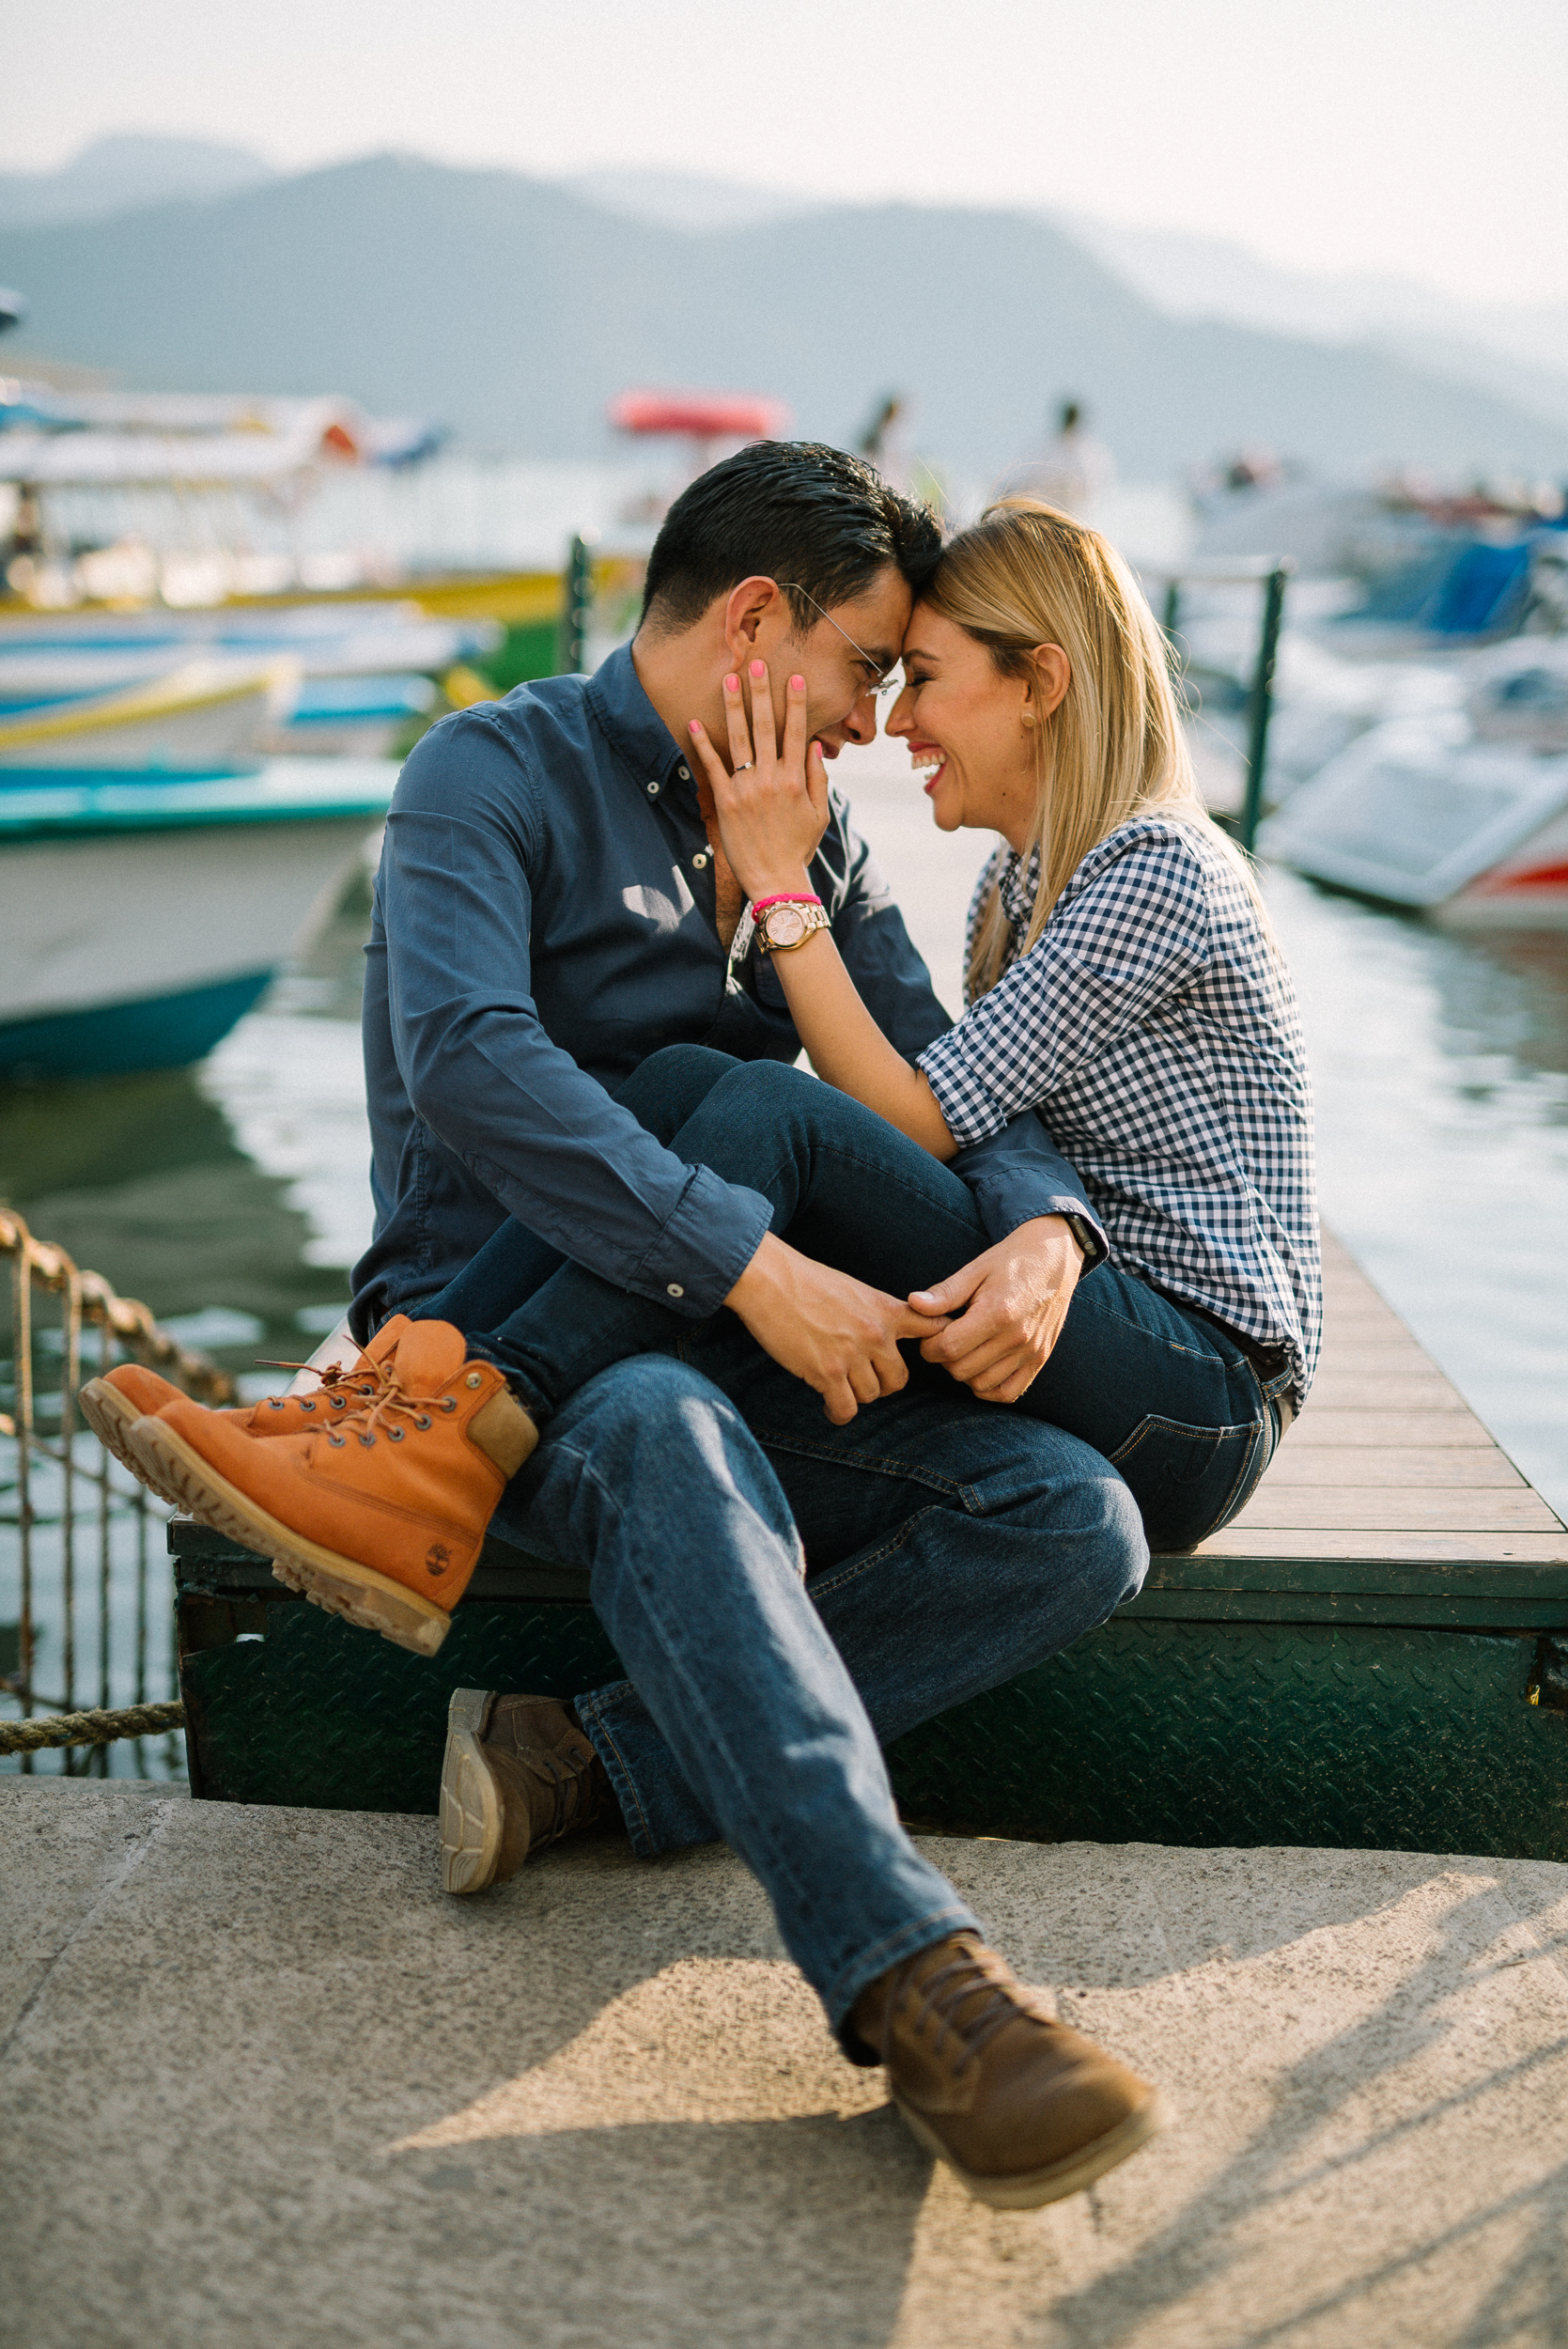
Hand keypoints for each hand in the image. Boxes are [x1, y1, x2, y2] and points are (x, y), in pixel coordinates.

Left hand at [689, 662, 829, 898]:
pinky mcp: (725, 801)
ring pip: (739, 738)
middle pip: (766, 726)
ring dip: (734, 706)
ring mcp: (746, 788)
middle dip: (761, 691)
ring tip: (728, 678)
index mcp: (795, 779)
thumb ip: (818, 778)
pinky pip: (713, 767)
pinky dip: (702, 744)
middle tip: (756, 662)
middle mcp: (771, 778)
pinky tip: (694, 721)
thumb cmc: (799, 848)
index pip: (796, 732)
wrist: (776, 879)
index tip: (794, 678)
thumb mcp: (819, 814)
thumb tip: (814, 745)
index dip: (796, 703)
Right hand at [727, 1232, 949, 1424]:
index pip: (934, 1329)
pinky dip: (838, 1413)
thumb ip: (878, 1313)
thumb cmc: (807, 1281)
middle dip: (881, 1384)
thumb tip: (891, 1336)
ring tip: (839, 1387)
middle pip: (899, 1381)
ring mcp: (852, 1355)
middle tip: (861, 1378)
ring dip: (855, 1396)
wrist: (770, 1279)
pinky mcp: (827, 1373)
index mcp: (887, 1310)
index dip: (938, 1345)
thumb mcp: (856, 1290)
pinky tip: (830, 1406)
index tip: (932, 1355)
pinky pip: (846, 1410)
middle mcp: (876, 1334)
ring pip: (871, 1396)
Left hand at [910, 1216, 1084, 1402]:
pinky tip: (981, 1367)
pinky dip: (989, 1388)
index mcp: (997, 1312)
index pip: (948, 1348)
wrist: (1054, 1258)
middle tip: (947, 1338)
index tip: (931, 1333)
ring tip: (966, 1348)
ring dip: (965, 1372)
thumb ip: (945, 1293)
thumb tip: (913, 1304)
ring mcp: (1031, 1352)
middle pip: (961, 1370)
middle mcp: (1017, 1337)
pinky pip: (1008, 1393)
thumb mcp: (975, 1269)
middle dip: (944, 1358)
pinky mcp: (1040, 1360)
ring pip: (981, 1384)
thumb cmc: (1010, 1261)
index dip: (929, 1345)